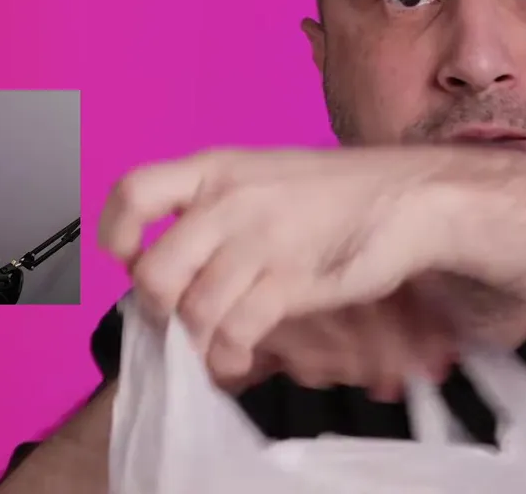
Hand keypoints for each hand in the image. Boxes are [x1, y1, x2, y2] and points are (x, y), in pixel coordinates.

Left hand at [99, 148, 465, 384]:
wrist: (410, 198)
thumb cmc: (341, 191)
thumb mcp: (269, 175)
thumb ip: (219, 205)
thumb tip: (174, 258)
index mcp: (218, 168)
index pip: (134, 192)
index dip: (116, 234)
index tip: (128, 258)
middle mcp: (229, 202)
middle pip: (154, 272)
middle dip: (160, 308)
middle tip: (181, 315)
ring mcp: (258, 242)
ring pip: (193, 311)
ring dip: (199, 340)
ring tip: (217, 344)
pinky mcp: (289, 282)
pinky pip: (234, 333)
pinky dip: (228, 356)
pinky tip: (240, 357)